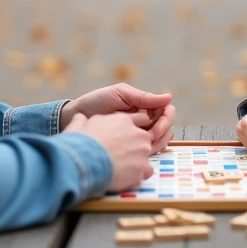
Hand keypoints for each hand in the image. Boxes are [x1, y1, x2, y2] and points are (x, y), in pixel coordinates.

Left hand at [60, 83, 174, 153]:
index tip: (156, 122)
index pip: (166, 111)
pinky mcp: (130, 149)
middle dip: (163, 131)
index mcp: (144, 106)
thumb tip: (169, 97)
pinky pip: (147, 152)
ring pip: (160, 141)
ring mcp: (138, 135)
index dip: (166, 118)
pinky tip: (138, 152)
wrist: (77, 118)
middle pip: (167, 127)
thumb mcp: (120, 94)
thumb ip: (143, 97)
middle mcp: (144, 121)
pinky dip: (148, 153)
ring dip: (157, 142)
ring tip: (144, 144)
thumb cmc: (96, 102)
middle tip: (150, 135)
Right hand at [63, 111, 153, 192]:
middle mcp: (138, 134)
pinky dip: (136, 175)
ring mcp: (142, 151)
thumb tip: (80, 117)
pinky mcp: (143, 169)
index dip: (130, 129)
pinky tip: (123, 177)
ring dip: (135, 161)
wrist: (84, 163)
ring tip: (120, 168)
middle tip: (119, 155)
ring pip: (144, 156)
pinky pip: (145, 172)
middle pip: (143, 139)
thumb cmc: (81, 144)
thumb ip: (83, 120)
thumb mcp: (79, 125)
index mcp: (124, 120)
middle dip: (134, 146)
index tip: (123, 137)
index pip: (138, 119)